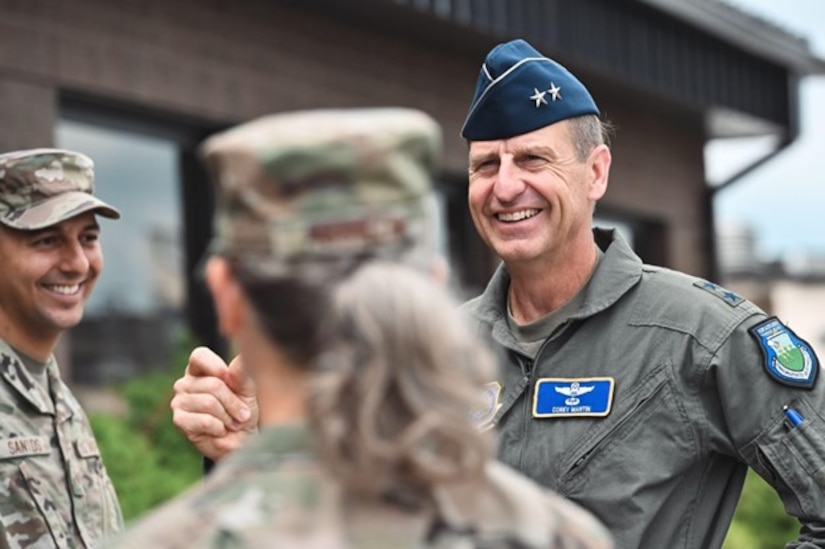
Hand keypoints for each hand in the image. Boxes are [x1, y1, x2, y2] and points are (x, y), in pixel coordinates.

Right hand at [170, 346, 258, 460]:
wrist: (241, 440)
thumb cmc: (243, 409)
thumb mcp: (248, 390)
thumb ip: (242, 374)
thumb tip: (242, 357)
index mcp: (200, 369)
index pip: (199, 356)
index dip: (216, 366)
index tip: (230, 378)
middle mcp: (186, 383)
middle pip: (213, 384)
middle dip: (233, 402)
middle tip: (241, 414)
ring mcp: (179, 401)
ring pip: (209, 402)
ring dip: (228, 417)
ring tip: (231, 423)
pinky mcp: (179, 420)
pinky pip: (204, 420)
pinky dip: (219, 428)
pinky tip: (220, 431)